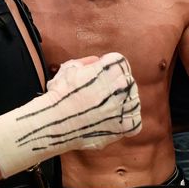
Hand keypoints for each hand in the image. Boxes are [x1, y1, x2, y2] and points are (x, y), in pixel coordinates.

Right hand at [0, 52, 140, 177]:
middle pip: (127, 81)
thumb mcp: (69, 68)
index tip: (98, 78)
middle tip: (98, 96)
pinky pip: (134, 122)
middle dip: (114, 86)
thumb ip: (87, 62)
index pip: (120, 63)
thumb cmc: (59, 94)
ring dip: (121, 104)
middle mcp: (122, 84)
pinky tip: (109, 122)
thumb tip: (97, 61)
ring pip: (133, 101)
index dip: (108, 70)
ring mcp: (125, 105)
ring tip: (101, 110)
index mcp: (110, 66)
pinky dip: (124, 123)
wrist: (54, 121)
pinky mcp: (126, 126)